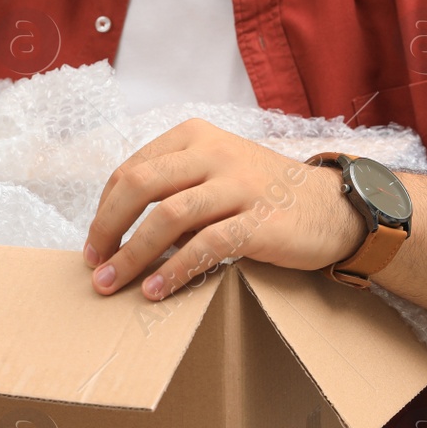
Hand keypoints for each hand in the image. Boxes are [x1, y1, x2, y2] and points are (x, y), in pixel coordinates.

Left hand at [82, 119, 367, 299]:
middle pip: (139, 186)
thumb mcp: (213, 174)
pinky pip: (205, 246)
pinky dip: (173, 270)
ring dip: (132, 255)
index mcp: (194, 136)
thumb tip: (115, 233)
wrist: (332, 206)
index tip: (95, 243)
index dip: (104, 210)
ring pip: (167, 217)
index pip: (131, 170)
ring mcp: (238, 184)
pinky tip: (155, 291)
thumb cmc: (261, 194)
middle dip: (108, 228)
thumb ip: (172, 190)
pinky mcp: (260, 220)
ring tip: (111, 283)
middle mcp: (214, 152)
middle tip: (94, 263)